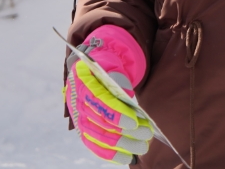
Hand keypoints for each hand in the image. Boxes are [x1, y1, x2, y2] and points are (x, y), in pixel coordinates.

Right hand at [65, 25, 152, 164]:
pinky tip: (127, 157)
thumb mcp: (114, 65)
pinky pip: (94, 145)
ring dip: (122, 144)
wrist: (93, 69)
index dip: (116, 113)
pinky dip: (111, 153)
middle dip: (125, 132)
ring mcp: (78, 117)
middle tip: (147, 135)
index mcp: (83, 80)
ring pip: (99, 136)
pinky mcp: (82, 129)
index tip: (134, 122)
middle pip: (101, 122)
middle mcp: (77, 100)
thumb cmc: (108, 68)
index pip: (99, 100)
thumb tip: (129, 105)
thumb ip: (120, 81)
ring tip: (143, 147)